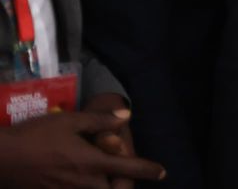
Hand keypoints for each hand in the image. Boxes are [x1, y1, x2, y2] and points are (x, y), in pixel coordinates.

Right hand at [0, 109, 165, 187]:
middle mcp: (83, 184)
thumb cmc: (36, 135)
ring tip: (107, 179)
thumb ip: (100, 121)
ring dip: (105, 188)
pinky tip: (83, 182)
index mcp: (91, 163)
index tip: (162, 172)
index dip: (148, 170)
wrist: (1, 157)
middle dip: (125, 186)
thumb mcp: (70, 121)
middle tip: (127, 178)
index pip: (128, 168)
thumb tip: (126, 117)